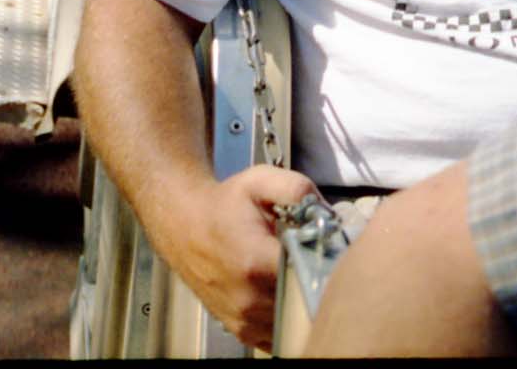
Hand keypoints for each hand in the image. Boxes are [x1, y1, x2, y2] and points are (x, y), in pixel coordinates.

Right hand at [163, 165, 317, 349]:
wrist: (184, 226)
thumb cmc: (224, 204)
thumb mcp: (259, 181)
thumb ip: (296, 189)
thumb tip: (327, 211)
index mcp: (256, 262)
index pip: (308, 276)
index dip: (326, 264)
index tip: (331, 251)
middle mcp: (249, 299)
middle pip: (303, 303)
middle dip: (317, 284)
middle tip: (320, 263)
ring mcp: (243, 320)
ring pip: (292, 323)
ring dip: (302, 303)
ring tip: (302, 276)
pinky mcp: (241, 330)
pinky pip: (277, 336)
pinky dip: (287, 320)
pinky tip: (287, 295)